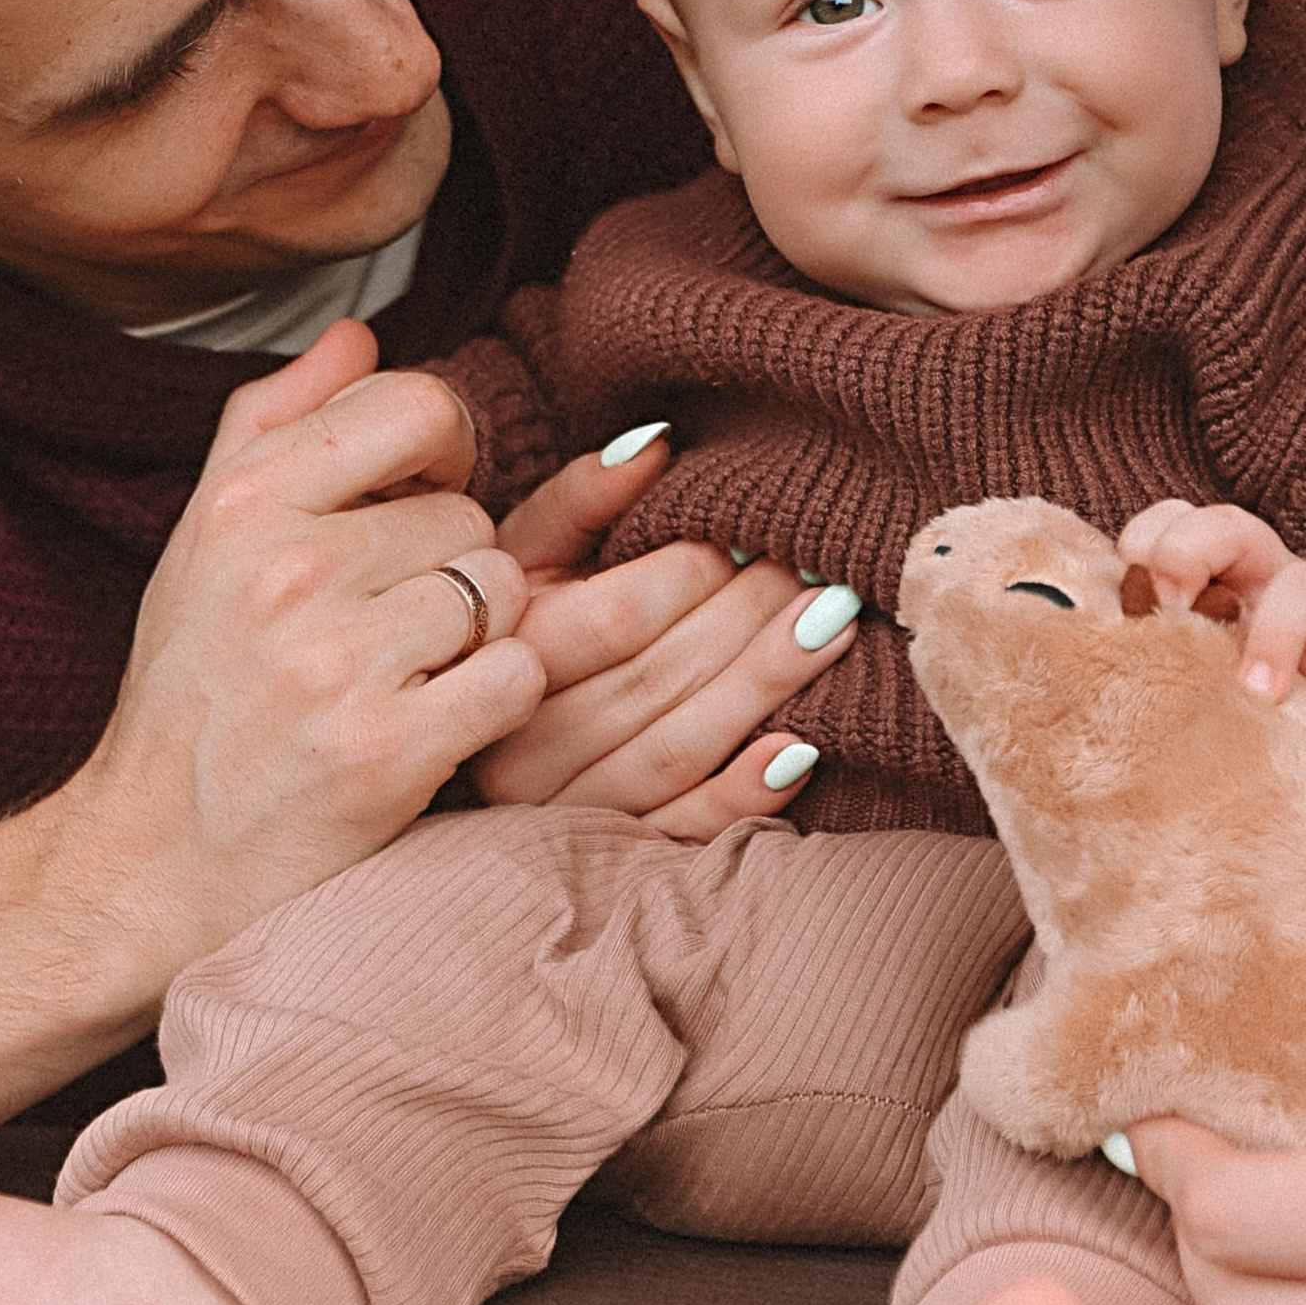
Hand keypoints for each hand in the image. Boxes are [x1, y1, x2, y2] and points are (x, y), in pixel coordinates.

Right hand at [56, 322, 543, 976]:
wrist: (147, 866)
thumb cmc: (191, 692)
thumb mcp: (203, 539)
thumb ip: (274, 418)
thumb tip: (359, 331)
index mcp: (244, 501)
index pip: (421, 405)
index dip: (442, 453)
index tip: (416, 503)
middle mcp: (286, 569)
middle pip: (471, 512)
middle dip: (450, 564)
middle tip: (390, 625)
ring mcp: (336, 663)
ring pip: (501, 589)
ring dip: (478, 638)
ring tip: (408, 676)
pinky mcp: (386, 753)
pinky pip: (516, 674)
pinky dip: (495, 703)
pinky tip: (437, 724)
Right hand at [479, 427, 858, 838]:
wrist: (472, 736)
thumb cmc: (521, 622)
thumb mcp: (529, 552)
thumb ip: (585, 497)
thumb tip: (658, 444)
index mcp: (505, 656)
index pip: (616, 618)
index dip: (692, 573)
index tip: (749, 533)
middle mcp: (521, 746)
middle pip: (656, 681)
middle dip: (746, 619)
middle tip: (819, 569)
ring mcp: (562, 813)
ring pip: (677, 751)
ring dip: (764, 686)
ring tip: (833, 625)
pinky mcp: (607, 860)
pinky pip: (681, 834)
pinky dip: (743, 795)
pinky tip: (803, 747)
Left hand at [1120, 499, 1305, 735]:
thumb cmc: (1217, 723)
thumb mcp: (1175, 687)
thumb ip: (1132, 673)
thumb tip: (1048, 688)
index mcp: (1208, 581)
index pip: (1172, 523)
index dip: (1147, 537)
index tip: (1129, 585)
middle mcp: (1265, 584)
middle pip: (1234, 525)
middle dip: (1196, 550)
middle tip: (1174, 610)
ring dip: (1276, 631)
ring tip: (1258, 692)